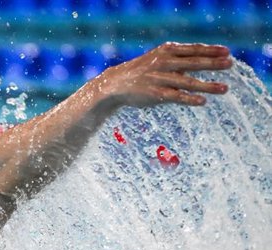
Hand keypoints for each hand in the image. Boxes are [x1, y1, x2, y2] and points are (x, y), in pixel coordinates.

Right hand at [98, 43, 232, 107]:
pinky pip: (176, 96)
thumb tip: (204, 61)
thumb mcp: (159, 58)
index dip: (211, 50)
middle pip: (194, 63)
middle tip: (230, 64)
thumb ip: (179, 59)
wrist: (116, 84)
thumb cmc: (143, 72)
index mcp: (167, 51)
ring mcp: (160, 78)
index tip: (227, 51)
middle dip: (214, 64)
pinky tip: (202, 101)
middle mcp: (165, 63)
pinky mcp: (155, 94)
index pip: (194, 49)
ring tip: (225, 89)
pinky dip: (189, 99)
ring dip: (208, 85)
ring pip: (188, 82)